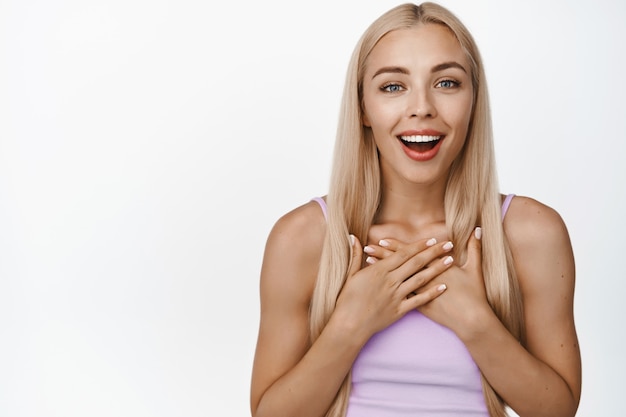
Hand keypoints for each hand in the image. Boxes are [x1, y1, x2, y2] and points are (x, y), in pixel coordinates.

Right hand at [331, 234, 453, 341]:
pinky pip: (419, 300)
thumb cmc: (347, 299)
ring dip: (437, 269)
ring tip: (450, 261)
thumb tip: (352, 237)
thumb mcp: (350, 274)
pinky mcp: (399, 310)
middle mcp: (390, 281)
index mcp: (379, 270)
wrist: (349, 324)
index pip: (403, 254)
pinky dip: (432, 293)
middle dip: (433, 252)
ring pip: (420, 279)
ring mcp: (396, 296)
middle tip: (448, 245)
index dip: (419, 246)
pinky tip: (443, 287)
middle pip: (416, 263)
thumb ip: (355, 255)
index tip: (432, 239)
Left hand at [362, 228, 491, 336]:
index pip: (411, 254)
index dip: (396, 247)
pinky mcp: (419, 306)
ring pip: (396, 279)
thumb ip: (474, 248)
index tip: (382, 240)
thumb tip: (478, 230)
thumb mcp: (475, 269)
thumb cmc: (474, 294)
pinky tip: (377, 284)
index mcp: (435, 267)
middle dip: (382, 255)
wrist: (472, 320)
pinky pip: (400, 295)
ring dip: (381, 271)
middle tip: (367, 248)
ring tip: (367, 264)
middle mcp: (425, 279)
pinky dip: (387, 287)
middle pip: (399, 265)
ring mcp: (420, 293)